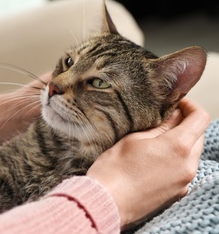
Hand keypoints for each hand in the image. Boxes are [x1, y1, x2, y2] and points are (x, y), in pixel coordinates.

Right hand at [86, 98, 209, 228]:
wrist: (107, 202)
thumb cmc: (114, 169)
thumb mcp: (133, 139)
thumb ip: (158, 127)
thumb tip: (173, 116)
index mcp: (178, 146)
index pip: (200, 118)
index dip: (190, 106)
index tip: (176, 103)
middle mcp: (188, 165)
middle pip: (199, 136)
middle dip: (185, 124)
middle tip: (164, 119)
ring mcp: (184, 181)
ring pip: (192, 154)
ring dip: (181, 143)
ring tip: (157, 141)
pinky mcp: (177, 193)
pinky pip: (184, 170)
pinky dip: (176, 160)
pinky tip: (155, 160)